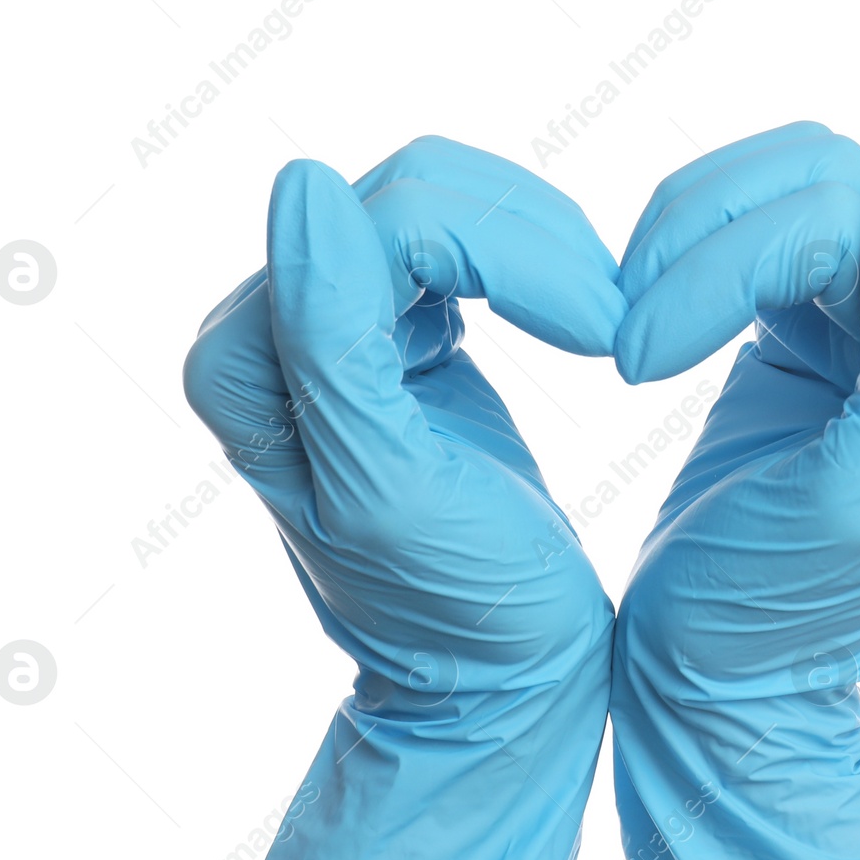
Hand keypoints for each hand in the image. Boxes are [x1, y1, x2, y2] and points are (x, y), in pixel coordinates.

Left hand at [181, 140, 622, 859]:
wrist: (498, 678)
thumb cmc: (460, 609)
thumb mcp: (391, 486)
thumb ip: (331, 340)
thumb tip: (305, 181)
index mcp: (249, 364)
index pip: (384, 218)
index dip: (510, 253)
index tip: (601, 334)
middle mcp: (273, 331)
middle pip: (411, 189)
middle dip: (532, 242)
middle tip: (610, 327)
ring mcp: (334, 324)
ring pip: (440, 197)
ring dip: (540, 246)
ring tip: (599, 325)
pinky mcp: (396, 329)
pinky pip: (460, 237)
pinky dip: (530, 262)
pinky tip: (570, 321)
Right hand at [606, 121, 859, 859]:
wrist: (716, 671)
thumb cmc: (767, 611)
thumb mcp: (855, 506)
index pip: (856, 219)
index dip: (731, 265)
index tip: (637, 362)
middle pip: (825, 179)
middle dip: (702, 240)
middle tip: (623, 341)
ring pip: (790, 182)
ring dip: (688, 234)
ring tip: (627, 326)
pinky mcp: (818, 315)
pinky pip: (760, 219)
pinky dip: (689, 248)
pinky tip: (647, 315)